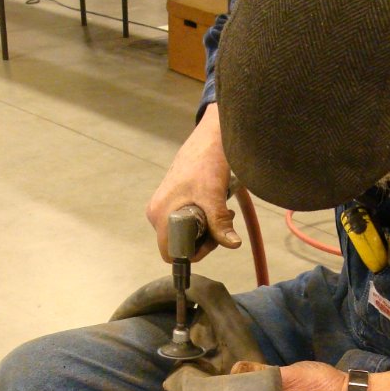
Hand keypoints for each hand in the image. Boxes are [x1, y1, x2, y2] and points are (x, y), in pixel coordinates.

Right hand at [146, 104, 241, 262]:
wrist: (211, 137)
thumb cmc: (207, 162)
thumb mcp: (214, 196)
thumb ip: (219, 223)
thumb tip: (232, 244)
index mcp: (160, 215)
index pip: (170, 253)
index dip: (193, 252)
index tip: (212, 239)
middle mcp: (157, 213)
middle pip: (180, 244)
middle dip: (205, 240)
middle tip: (222, 223)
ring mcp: (164, 206)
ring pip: (186, 234)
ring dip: (207, 229)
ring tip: (222, 211)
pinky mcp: (173, 200)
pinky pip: (188, 221)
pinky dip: (204, 219)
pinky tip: (215, 205)